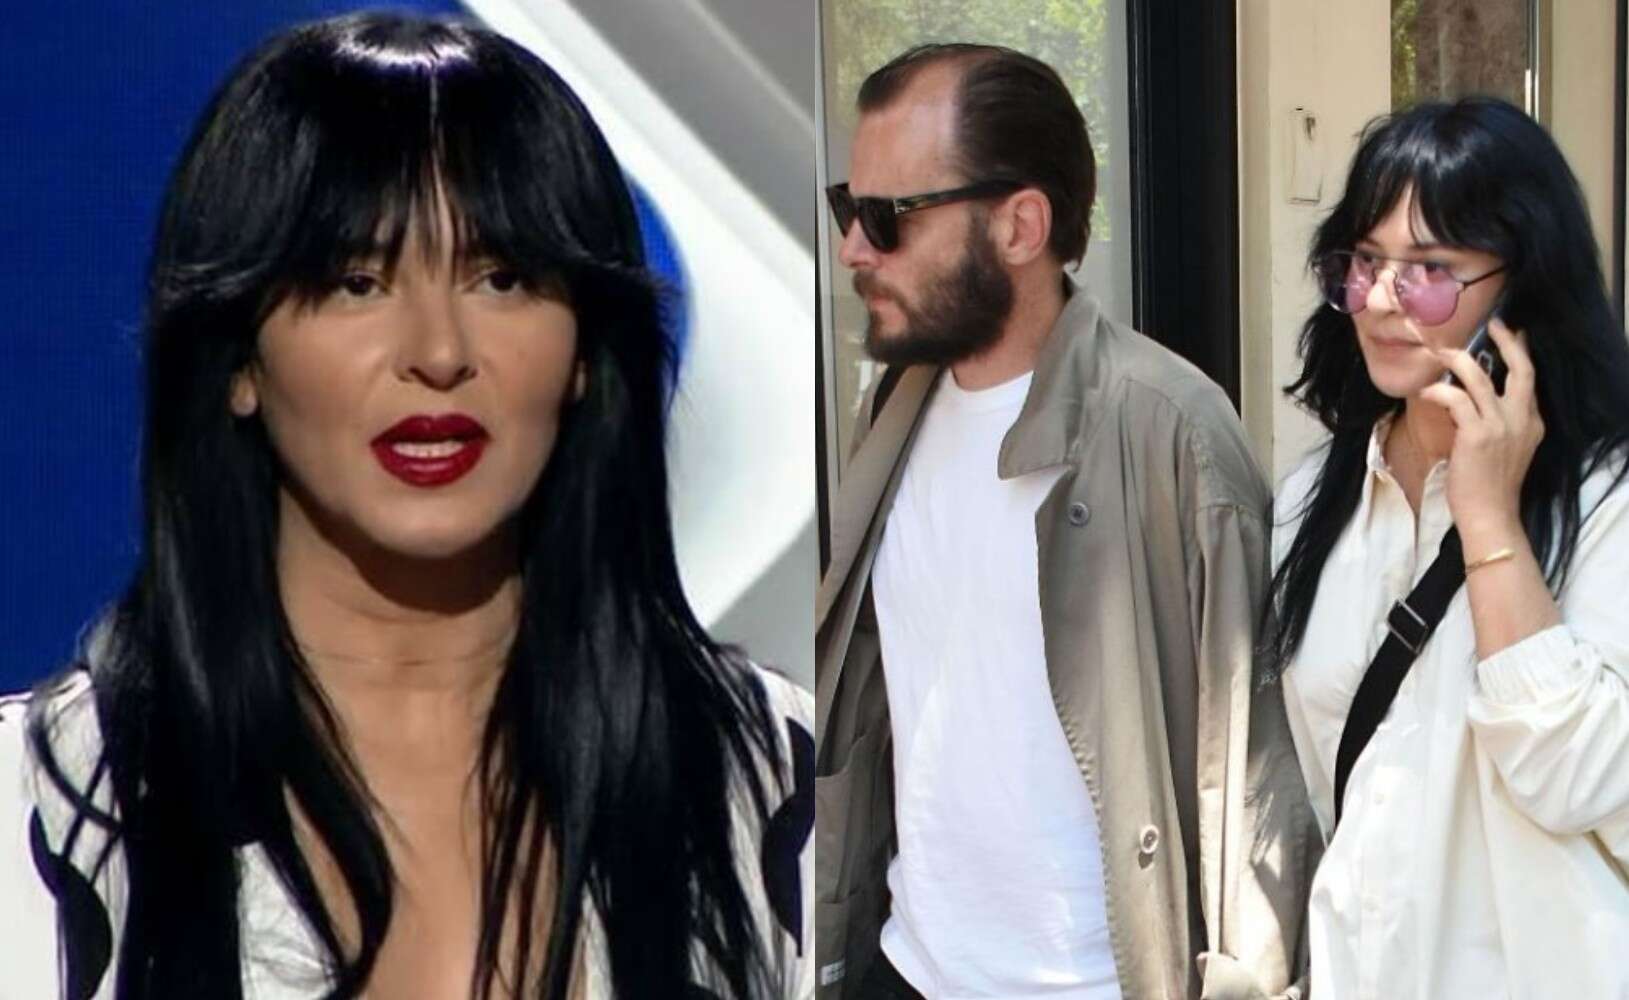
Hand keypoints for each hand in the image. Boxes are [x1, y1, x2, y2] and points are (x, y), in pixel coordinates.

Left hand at [1416, 318, 1543, 547]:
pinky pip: (1456, 399)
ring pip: (1482, 379)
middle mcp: (1522, 420)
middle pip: (1522, 370)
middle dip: (1508, 342)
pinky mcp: (1477, 435)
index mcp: (1532, 424)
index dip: (1520, 354)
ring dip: (1460, 361)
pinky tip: (1425, 391)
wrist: (1491, 515)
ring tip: (1441, 353)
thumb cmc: (1490, 487)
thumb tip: (1471, 403)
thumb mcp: (1506, 450)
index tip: (1511, 335)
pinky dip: (1439, 390)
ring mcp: (1501, 426)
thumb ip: (1499, 425)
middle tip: (1493, 325)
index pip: (1530, 380)